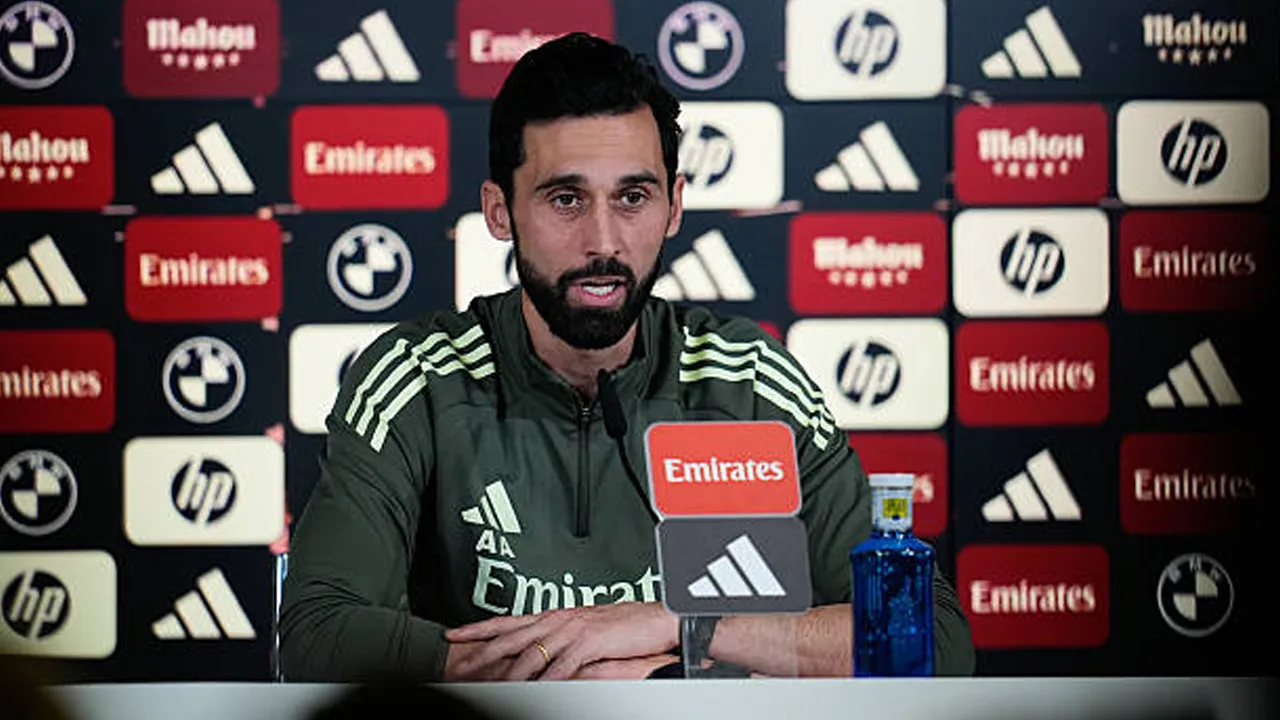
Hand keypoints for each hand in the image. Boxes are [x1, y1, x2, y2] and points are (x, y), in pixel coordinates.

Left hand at [444, 602, 679, 680]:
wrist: (653, 617)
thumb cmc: (621, 625)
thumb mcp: (581, 631)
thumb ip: (556, 642)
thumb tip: (532, 656)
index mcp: (553, 615)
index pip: (507, 620)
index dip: (478, 628)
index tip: (454, 635)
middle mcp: (557, 619)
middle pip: (509, 637)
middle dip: (480, 653)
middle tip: (458, 666)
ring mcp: (571, 630)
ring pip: (529, 654)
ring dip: (505, 673)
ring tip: (486, 686)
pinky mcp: (588, 643)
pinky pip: (560, 667)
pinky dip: (543, 682)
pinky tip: (530, 691)